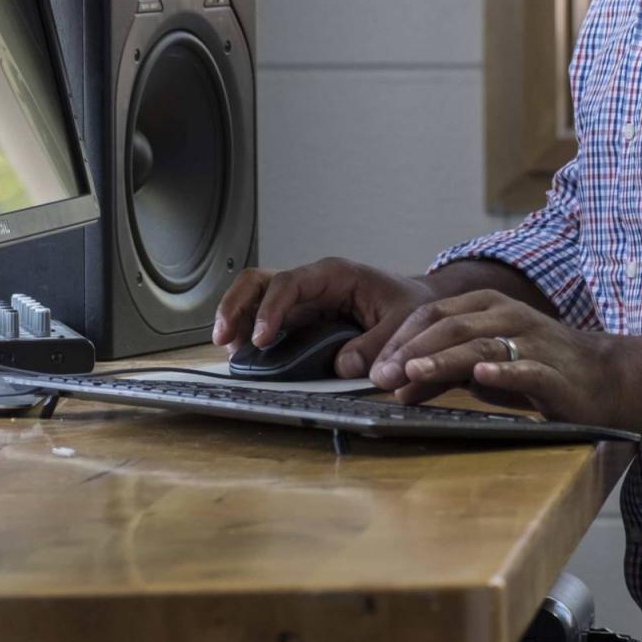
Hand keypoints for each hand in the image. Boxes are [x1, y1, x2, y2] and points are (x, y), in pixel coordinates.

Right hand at [212, 256, 438, 378]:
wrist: (418, 307)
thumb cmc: (410, 306)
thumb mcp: (404, 322)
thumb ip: (377, 344)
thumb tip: (342, 366)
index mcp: (334, 275)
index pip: (290, 283)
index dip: (270, 309)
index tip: (261, 338)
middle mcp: (311, 285)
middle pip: (259, 282)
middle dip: (235, 305)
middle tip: (224, 337)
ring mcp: (302, 302)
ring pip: (255, 297)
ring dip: (235, 319)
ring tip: (228, 348)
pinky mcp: (301, 321)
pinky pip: (266, 320)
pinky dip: (248, 334)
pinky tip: (243, 355)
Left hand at [371, 290, 628, 425]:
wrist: (605, 379)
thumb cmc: (538, 368)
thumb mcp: (484, 366)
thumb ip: (444, 370)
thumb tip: (397, 384)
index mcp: (487, 306)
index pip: (433, 314)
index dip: (400, 338)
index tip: (374, 366)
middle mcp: (508, 316)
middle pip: (451, 326)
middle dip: (412, 350)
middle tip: (382, 376)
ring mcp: (532, 342)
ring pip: (481, 345)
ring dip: (445, 359)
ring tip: (415, 372)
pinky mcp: (555, 373)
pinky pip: (526, 369)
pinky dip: (502, 373)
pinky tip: (481, 378)